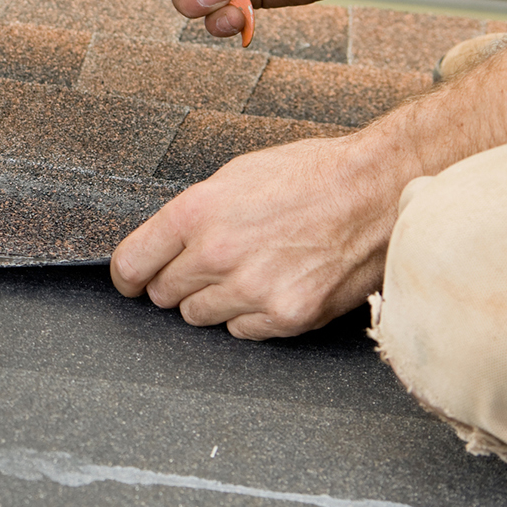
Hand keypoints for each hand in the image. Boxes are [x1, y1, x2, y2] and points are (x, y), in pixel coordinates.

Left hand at [110, 132, 410, 338]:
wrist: (377, 191)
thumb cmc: (310, 175)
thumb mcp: (234, 176)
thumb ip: (193, 214)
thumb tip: (162, 243)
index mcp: (196, 212)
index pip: (131, 264)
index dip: (128, 276)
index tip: (132, 281)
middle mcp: (217, 254)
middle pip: (164, 294)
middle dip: (176, 282)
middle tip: (204, 267)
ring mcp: (252, 289)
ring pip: (199, 316)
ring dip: (213, 300)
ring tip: (247, 271)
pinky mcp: (287, 315)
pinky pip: (242, 331)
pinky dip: (251, 315)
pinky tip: (274, 285)